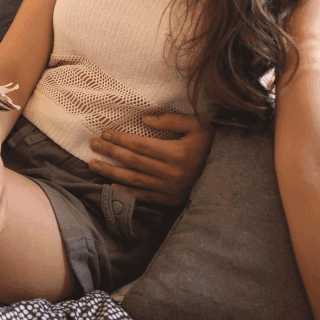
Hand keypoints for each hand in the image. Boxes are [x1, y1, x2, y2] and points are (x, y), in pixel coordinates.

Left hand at [87, 113, 212, 204]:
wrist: (226, 171)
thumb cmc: (208, 143)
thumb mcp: (197, 125)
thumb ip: (171, 120)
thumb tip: (144, 120)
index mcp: (178, 154)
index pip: (142, 145)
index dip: (122, 139)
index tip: (105, 133)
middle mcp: (172, 173)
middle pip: (134, 161)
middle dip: (111, 152)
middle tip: (93, 145)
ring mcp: (170, 188)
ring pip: (134, 180)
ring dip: (111, 172)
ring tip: (93, 164)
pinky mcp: (169, 199)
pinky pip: (144, 196)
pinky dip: (126, 192)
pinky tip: (111, 187)